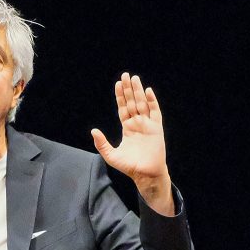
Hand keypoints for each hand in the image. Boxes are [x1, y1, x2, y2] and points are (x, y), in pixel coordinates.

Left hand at [91, 73, 173, 214]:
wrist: (145, 174)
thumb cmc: (129, 167)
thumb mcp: (111, 155)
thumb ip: (101, 143)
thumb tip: (93, 130)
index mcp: (127, 128)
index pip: (123, 108)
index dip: (120, 97)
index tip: (118, 84)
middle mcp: (137, 124)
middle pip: (132, 102)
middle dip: (129, 89)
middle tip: (126, 75)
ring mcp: (147, 125)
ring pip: (142, 104)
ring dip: (138, 91)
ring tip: (134, 78)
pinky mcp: (157, 128)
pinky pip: (155, 112)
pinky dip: (152, 101)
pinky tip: (147, 91)